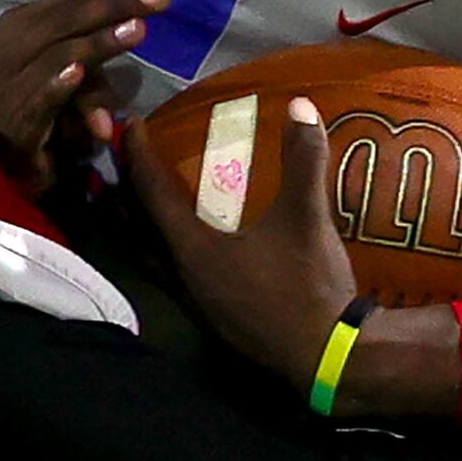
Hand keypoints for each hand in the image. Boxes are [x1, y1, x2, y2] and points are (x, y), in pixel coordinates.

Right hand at [0, 0, 168, 189]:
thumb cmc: (32, 97)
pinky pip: (39, 97)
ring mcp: (11, 79)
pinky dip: (58, 84)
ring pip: (59, 54)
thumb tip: (139, 25)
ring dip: (98, 42)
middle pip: (70, 18)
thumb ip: (96, 50)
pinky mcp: (15, 118)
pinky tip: (78, 73)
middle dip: (116, 4)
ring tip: (136, 29)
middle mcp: (15, 43)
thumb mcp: (68, 68)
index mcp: (25, 22)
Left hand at [121, 94, 357, 390]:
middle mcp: (183, 276)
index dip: (140, 157)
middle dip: (136, 190)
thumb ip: (302, 159)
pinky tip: (203, 240)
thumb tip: (300, 104)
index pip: (152, 194)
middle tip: (136, 158)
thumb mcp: (306, 217)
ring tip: (162, 195)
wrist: (329, 356)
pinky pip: (181, 273)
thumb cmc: (307, 285)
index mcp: (193, 249)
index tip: (132, 128)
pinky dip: (180, 248)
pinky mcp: (217, 317)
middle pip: (144, 226)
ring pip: (160, 254)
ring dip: (155, 223)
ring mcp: (198, 301)